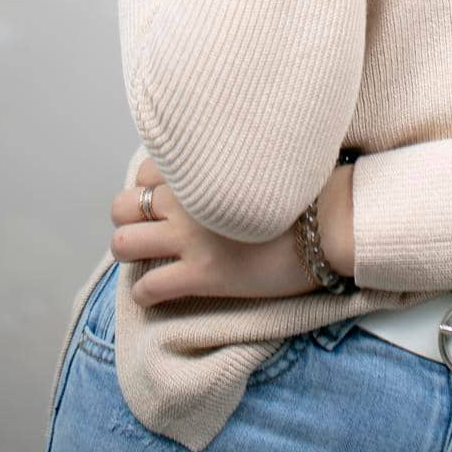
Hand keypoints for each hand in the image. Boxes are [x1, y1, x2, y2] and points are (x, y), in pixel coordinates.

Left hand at [109, 156, 323, 306]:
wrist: (329, 223)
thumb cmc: (305, 188)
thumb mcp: (262, 158)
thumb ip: (227, 159)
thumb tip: (219, 163)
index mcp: (201, 166)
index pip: (144, 172)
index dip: (150, 188)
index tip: (165, 200)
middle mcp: (186, 199)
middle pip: (123, 206)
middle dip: (129, 219)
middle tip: (151, 231)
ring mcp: (190, 239)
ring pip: (123, 245)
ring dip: (131, 253)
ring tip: (150, 259)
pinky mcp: (201, 276)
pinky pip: (148, 289)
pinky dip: (146, 293)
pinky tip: (161, 293)